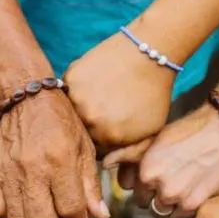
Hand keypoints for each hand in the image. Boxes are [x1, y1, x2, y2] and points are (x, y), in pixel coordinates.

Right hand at [0, 91, 108, 217]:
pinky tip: (24, 210)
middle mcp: (33, 170)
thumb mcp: (84, 148)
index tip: (80, 217)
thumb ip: (91, 185)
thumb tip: (100, 216)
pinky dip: (11, 217)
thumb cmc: (60, 121)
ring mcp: (9, 173)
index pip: (71, 210)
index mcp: (60, 161)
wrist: (26, 98)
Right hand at [65, 26, 173, 148]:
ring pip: (69, 115)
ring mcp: (78, 98)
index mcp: (110, 138)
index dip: (101, 143)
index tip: (109, 130)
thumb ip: (131, 154)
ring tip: (99, 97)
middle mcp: (90, 121)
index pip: (94, 153)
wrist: (149, 52)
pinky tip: (92, 84)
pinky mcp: (70, 77)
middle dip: (89, 128)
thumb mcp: (151, 130)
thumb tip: (106, 165)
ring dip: (79, 110)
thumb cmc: (153, 93)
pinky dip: (74, 92)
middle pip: (79, 135)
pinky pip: (64, 93)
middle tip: (104, 111)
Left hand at [105, 103, 218, 216]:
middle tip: (173, 182)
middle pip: (149, 206)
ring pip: (166, 214)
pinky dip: (187, 210)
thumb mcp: (157, 138)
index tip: (157, 179)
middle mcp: (160, 186)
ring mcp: (179, 197)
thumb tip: (105, 163)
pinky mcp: (198, 205)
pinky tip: (195, 192)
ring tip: (185, 187)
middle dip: (157, 197)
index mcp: (147, 169)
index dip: (146, 187)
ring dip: (172, 205)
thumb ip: (129, 154)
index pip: (135, 193)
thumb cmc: (192, 130)